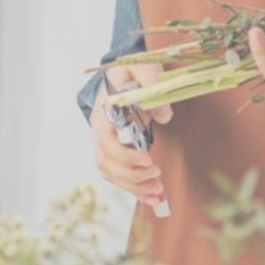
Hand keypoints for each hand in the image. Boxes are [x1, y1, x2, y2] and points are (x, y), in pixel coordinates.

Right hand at [90, 63, 169, 206]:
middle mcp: (100, 131)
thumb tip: (164, 116)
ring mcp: (106, 143)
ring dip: (133, 186)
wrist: (127, 74)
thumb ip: (152, 84)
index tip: (147, 160)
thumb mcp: (144, 67)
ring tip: (158, 192)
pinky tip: (153, 197)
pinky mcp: (116, 152)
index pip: (105, 141)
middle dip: (131, 175)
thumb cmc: (134, 70)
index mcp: (103, 112)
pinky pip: (119, 176)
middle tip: (157, 176)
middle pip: (106, 162)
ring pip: (111, 174)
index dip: (124, 155)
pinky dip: (134, 189)